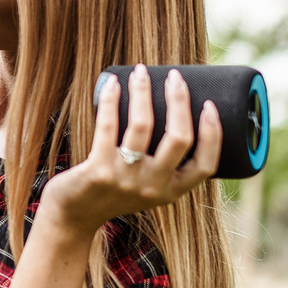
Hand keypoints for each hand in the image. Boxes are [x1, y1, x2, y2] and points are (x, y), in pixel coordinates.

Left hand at [37, 64, 221, 239]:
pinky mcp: (98, 171)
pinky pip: (108, 126)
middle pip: (180, 138)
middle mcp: (153, 187)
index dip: (213, 133)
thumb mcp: (147, 186)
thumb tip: (174, 109)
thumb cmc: (113, 190)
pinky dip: (111, 99)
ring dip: (142, 91)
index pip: (206, 164)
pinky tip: (112, 83)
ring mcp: (126, 180)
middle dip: (179, 101)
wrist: (74, 215)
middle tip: (174, 77)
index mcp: (171, 191)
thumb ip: (163, 164)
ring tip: (140, 71)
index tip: (209, 105)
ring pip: (142, 126)